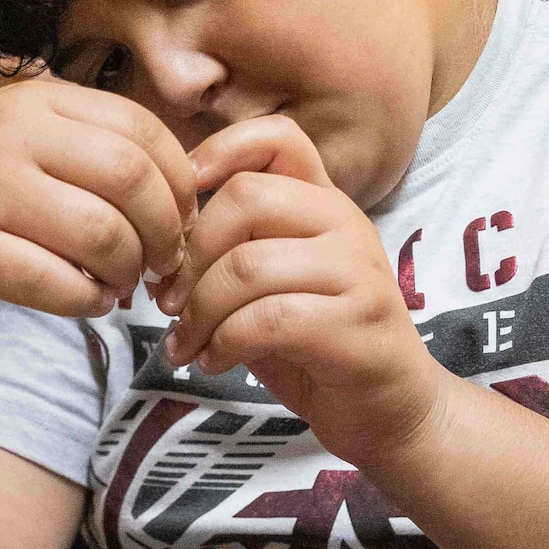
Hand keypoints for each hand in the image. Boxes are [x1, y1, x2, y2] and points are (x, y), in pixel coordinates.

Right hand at [0, 80, 197, 316]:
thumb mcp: (23, 135)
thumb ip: (91, 145)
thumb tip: (185, 193)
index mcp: (37, 98)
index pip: (142, 129)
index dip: (180, 182)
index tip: (181, 219)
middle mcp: (11, 135)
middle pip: (131, 179)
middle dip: (165, 232)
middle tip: (163, 262)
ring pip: (100, 233)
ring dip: (128, 270)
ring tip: (122, 283)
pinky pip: (53, 282)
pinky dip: (87, 301)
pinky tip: (89, 301)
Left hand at [155, 116, 445, 468]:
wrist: (389, 409)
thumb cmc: (315, 343)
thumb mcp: (267, 284)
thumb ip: (230, 250)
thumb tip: (159, 241)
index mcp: (322, 203)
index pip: (277, 139)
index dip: (219, 153)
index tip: (179, 207)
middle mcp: (345, 224)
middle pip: (246, 198)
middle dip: (191, 255)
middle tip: (168, 303)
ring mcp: (358, 272)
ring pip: (249, 265)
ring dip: (199, 312)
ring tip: (186, 345)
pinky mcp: (358, 324)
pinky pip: (268, 319)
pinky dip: (224, 344)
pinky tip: (215, 362)